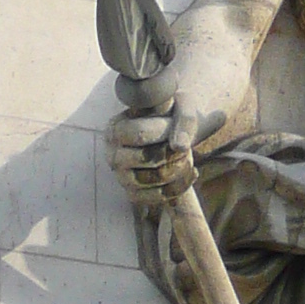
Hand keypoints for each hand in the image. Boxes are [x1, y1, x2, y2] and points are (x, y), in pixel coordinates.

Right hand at [106, 71, 223, 201]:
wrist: (175, 133)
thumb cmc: (174, 116)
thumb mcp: (182, 106)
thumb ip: (184, 120)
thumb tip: (180, 146)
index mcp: (115, 129)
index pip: (139, 133)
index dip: (164, 131)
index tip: (176, 126)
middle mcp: (113, 154)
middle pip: (146, 158)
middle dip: (173, 152)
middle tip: (186, 145)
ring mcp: (121, 176)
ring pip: (154, 178)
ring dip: (180, 168)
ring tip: (188, 157)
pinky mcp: (134, 193)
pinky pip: (157, 196)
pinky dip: (180, 185)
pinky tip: (191, 173)